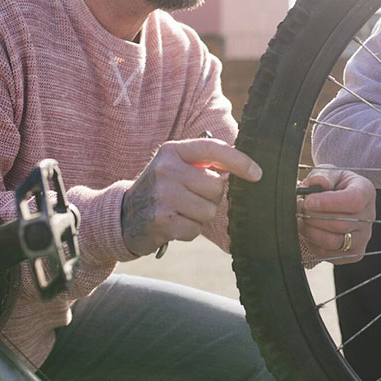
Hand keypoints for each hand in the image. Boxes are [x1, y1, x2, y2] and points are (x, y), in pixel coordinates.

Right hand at [121, 138, 261, 256]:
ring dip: (200, 216)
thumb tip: (241, 170)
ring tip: (181, 211)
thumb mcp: (176, 166)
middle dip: (211, 197)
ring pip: (208, 210)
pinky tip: (174, 224)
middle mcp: (166, 169)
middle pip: (216, 186)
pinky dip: (189, 231)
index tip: (257, 173)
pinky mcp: (161, 220)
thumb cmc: (161, 189)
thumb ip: (205, 163)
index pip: (213, 149)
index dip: (239, 161)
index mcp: (173, 151)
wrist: (123, 215)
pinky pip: (195, 229)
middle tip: (191, 198)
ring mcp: (162, 195)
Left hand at [297, 165, 375, 264]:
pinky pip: (328, 254)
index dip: (329, 203)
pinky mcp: (353, 254)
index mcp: (366, 191)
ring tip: (300, 219)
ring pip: (333, 242)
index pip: (353, 200)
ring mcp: (363, 237)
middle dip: (313, 217)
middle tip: (298, 207)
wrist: (334, 201)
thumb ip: (322, 174)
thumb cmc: (331, 185)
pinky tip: (308, 231)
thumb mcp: (327, 172)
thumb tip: (318, 182)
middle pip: (340, 223)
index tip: (308, 201)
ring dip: (310, 231)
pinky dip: (312, 244)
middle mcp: (369, 216)